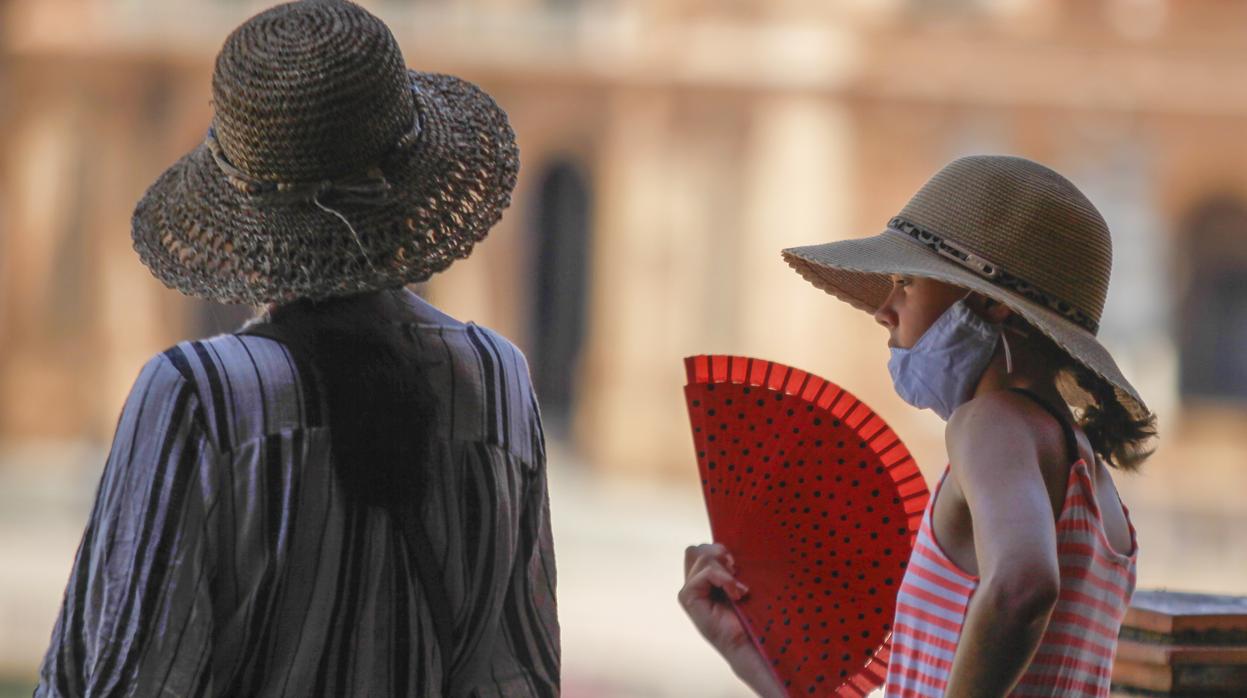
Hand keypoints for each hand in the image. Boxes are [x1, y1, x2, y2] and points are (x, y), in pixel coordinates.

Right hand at [679, 543, 785, 696]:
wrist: (746, 642)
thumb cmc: (747, 616)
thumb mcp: (737, 584)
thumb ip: (727, 567)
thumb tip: (725, 549)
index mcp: (703, 580)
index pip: (702, 549)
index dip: (719, 550)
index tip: (737, 565)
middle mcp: (692, 584)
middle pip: (696, 549)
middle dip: (717, 554)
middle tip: (735, 571)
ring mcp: (688, 591)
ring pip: (701, 557)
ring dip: (724, 570)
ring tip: (737, 588)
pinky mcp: (688, 597)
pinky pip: (706, 572)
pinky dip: (724, 579)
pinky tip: (736, 594)